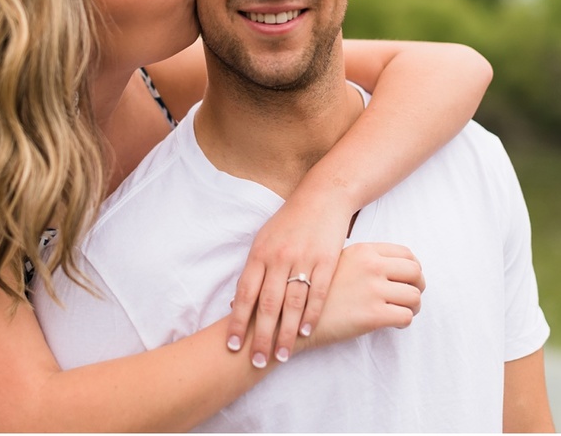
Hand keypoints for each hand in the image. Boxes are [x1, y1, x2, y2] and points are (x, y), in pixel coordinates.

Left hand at [226, 201, 349, 367]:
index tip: (233, 345)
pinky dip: (311, 314)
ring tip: (283, 355)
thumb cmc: (289, 222)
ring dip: (286, 332)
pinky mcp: (327, 260)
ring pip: (292, 303)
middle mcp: (279, 257)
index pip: (245, 293)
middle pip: (267, 304)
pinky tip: (306, 332)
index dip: (238, 321)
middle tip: (257, 361)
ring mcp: (304, 259)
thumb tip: (236, 303)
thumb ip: (253, 270)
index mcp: (260, 253)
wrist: (322, 197)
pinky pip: (318, 292)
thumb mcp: (264, 240)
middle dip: (261, 335)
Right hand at [299, 242, 424, 351]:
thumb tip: (385, 266)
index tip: (409, 279)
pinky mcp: (372, 315)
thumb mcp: (334, 261)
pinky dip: (404, 321)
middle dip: (418, 286)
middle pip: (416, 273)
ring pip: (415, 297)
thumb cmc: (311, 289)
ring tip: (401, 312)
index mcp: (363, 251)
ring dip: (413, 307)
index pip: (406, 254)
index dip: (413, 268)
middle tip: (410, 297)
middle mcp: (371, 266)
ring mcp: (372, 290)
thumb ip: (360, 260)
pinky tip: (391, 324)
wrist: (290, 314)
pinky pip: (406, 317)